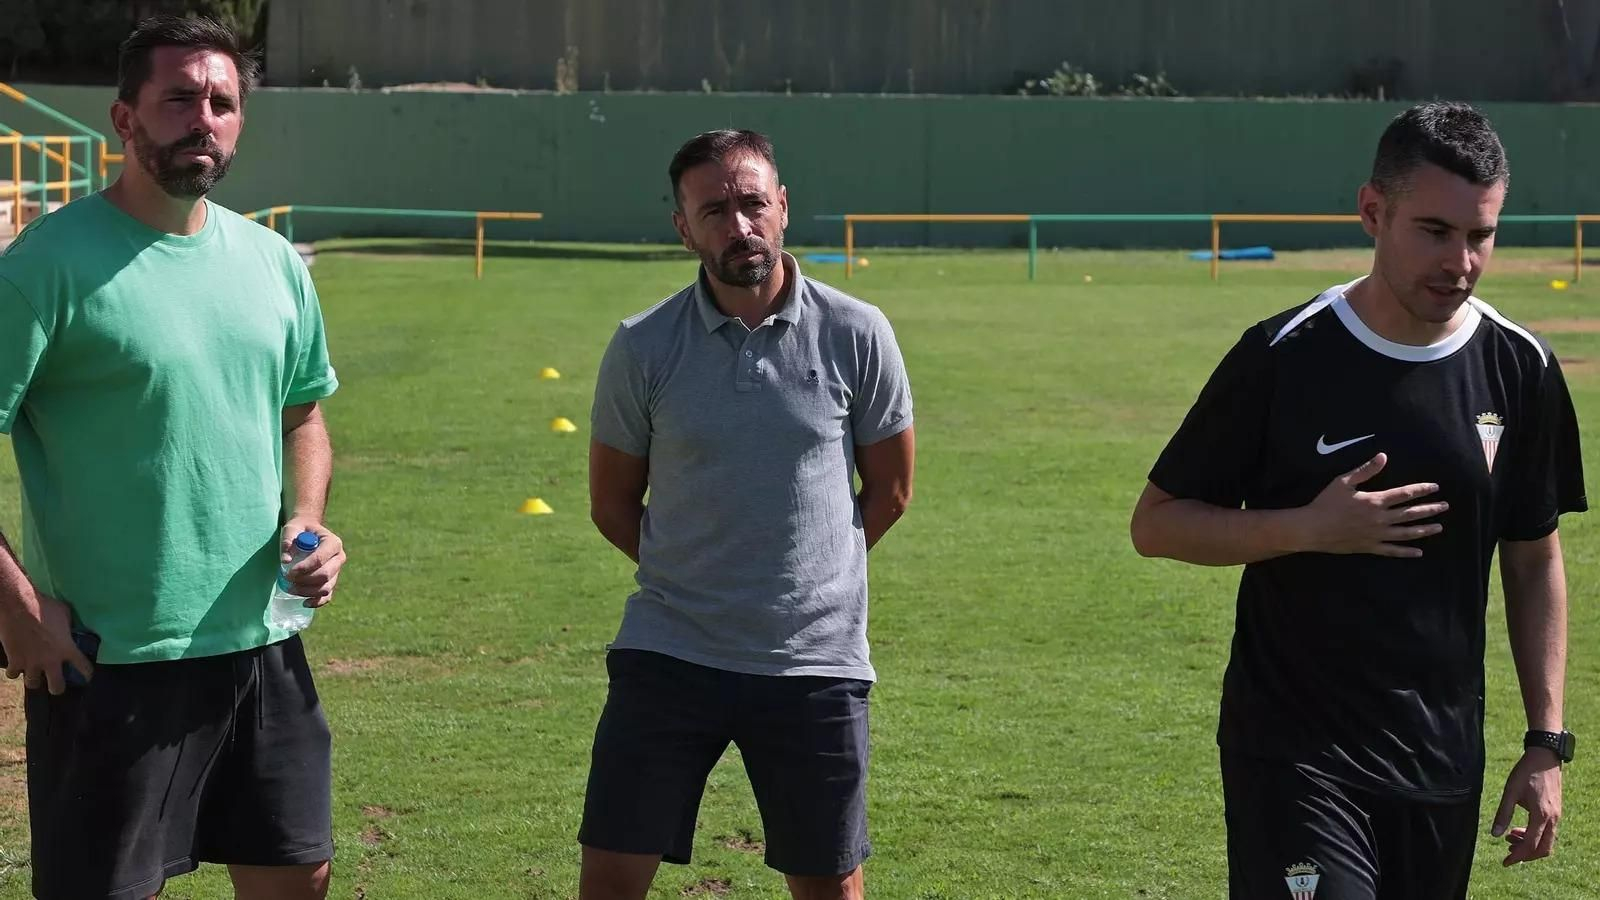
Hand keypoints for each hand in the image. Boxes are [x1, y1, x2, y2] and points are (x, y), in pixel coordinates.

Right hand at [0, 592, 91, 693]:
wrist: (18, 607)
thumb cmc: (44, 607)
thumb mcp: (64, 614)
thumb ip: (68, 626)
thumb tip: (68, 629)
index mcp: (67, 648)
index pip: (83, 667)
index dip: (87, 673)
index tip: (87, 676)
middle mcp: (50, 660)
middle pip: (56, 687)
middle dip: (57, 687)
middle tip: (56, 684)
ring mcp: (31, 663)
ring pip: (33, 683)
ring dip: (34, 679)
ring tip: (34, 675)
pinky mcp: (14, 661)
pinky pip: (13, 674)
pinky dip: (14, 671)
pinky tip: (15, 666)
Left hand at [280, 518, 347, 608]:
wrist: (308, 532)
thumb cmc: (300, 530)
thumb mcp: (292, 528)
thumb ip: (287, 540)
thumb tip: (286, 560)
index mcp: (333, 543)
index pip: (320, 559)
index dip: (304, 568)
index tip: (288, 572)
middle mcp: (339, 558)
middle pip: (325, 575)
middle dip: (304, 581)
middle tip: (287, 579)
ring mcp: (337, 571)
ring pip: (326, 588)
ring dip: (307, 591)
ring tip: (290, 588)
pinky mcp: (332, 581)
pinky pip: (327, 596)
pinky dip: (317, 602)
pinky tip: (304, 603)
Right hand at [1296, 453, 1446, 556]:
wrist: (1312, 528)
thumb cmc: (1325, 503)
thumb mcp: (1343, 482)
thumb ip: (1365, 470)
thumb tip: (1383, 456)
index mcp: (1375, 501)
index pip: (1405, 494)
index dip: (1421, 490)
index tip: (1435, 488)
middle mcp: (1380, 519)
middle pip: (1410, 513)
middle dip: (1430, 509)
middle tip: (1445, 507)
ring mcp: (1376, 535)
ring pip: (1406, 533)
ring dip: (1424, 530)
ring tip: (1439, 527)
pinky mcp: (1369, 547)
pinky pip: (1392, 551)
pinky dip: (1406, 552)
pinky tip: (1418, 552)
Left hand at [1492, 749, 1562, 864]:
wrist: (1545, 757)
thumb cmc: (1526, 772)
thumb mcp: (1510, 792)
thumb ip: (1503, 814)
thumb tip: (1494, 835)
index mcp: (1541, 816)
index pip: (1530, 845)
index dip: (1517, 856)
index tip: (1505, 862)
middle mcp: (1552, 819)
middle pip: (1542, 849)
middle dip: (1525, 854)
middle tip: (1507, 851)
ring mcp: (1557, 816)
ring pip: (1547, 842)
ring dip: (1529, 845)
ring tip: (1510, 838)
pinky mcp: (1556, 812)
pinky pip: (1548, 832)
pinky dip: (1535, 836)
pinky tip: (1519, 829)